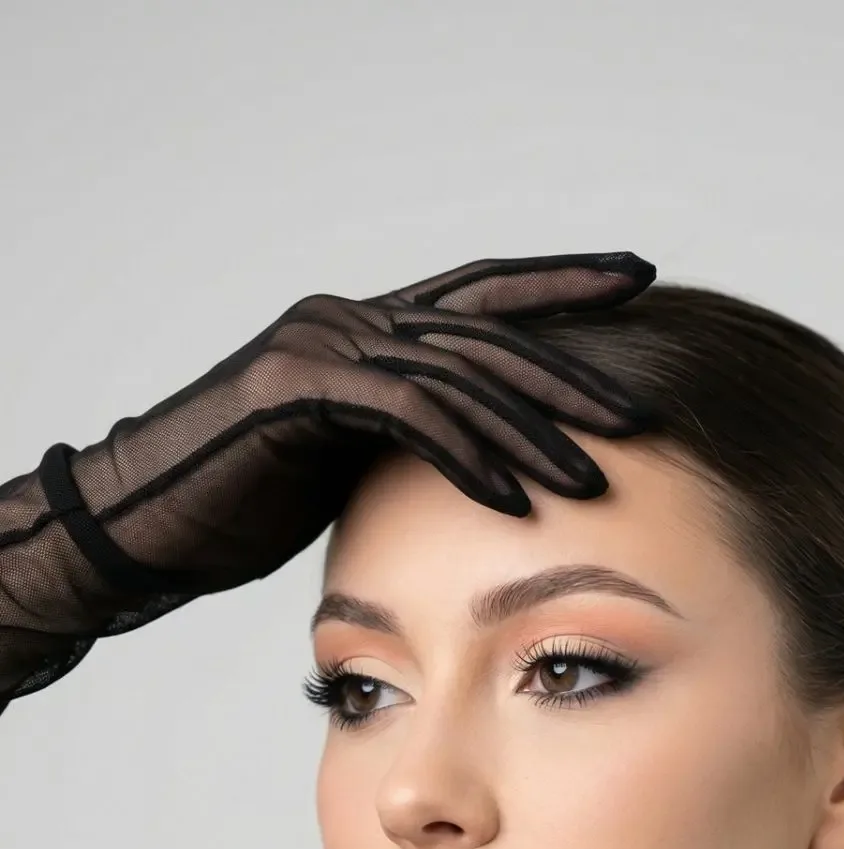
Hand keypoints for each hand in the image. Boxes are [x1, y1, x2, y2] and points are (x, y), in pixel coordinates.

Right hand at [0, 251, 656, 706]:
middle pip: (486, 337)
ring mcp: (322, 345)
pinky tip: (514, 497)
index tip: (638, 277)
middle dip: (570, 373)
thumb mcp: (345, 462)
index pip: (482, 296)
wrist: (145, 521)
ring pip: (454, 378)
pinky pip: (403, 416)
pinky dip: (464, 456)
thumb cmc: (242, 503)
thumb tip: (474, 465)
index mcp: (368, 330)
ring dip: (530, 432)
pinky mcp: (296, 389)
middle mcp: (350, 320)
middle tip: (643, 409)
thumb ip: (405, 443)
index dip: (560, 283)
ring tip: (595, 476)